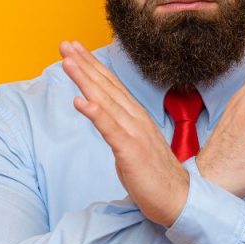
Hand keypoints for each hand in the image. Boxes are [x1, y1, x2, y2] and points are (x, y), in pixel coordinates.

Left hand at [59, 40, 188, 226]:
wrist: (180, 199)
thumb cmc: (156, 175)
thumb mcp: (133, 144)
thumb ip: (119, 128)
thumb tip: (102, 117)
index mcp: (136, 116)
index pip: (111, 85)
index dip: (92, 66)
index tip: (74, 50)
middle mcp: (135, 118)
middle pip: (106, 86)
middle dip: (83, 63)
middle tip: (65, 44)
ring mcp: (134, 133)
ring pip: (105, 100)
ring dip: (85, 79)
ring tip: (67, 62)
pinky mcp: (131, 151)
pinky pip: (110, 129)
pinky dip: (94, 113)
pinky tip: (80, 101)